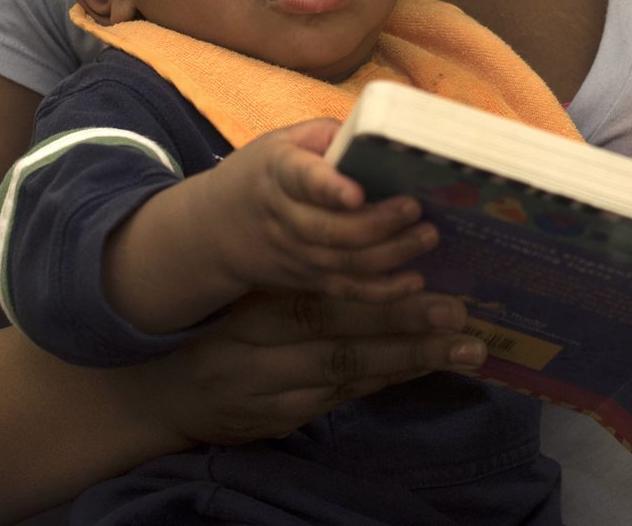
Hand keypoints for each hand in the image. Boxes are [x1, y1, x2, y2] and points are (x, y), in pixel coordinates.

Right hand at [149, 288, 487, 446]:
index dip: (370, 292)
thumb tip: (360, 210)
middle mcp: (261, 357)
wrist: (166, 392)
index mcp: (252, 312)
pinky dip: (388, 380)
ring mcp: (273, 395)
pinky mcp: (284, 420)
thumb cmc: (218, 322)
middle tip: (460, 316)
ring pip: (350, 377)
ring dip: (411, 362)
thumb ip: (295, 262)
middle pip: (341, 344)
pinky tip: (426, 366)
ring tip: (465, 349)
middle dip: (407, 331)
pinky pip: (345, 397)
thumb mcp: (245, 287)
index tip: (423, 270)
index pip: (316, 302)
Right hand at [208, 119, 438, 300]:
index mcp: (279, 173)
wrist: (216, 228)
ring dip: (391, 253)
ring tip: (427, 235)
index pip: (302, 180)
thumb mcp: (282, 141)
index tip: (356, 191)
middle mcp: (286, 218)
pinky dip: (383, 291)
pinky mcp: (310, 280)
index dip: (329, 188)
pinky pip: (348, 290)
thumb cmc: (262, 174)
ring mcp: (298, 255)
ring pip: (345, 262)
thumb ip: (327, 135)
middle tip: (416, 208)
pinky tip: (415, 281)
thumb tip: (377, 137)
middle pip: (332, 229)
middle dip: (379, 222)